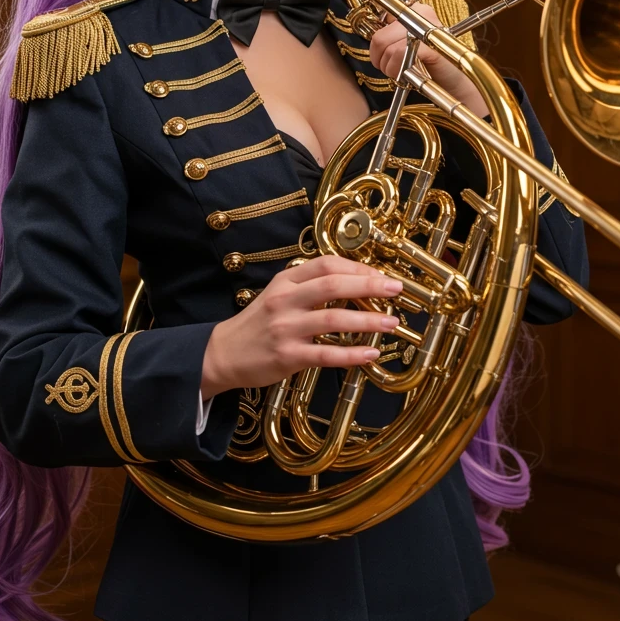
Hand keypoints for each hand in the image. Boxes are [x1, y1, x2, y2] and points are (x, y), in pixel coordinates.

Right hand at [201, 256, 402, 397]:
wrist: (223, 353)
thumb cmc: (258, 323)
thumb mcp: (279, 294)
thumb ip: (309, 287)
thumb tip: (353, 282)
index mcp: (286, 282)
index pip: (325, 264)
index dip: (357, 267)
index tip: (380, 275)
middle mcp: (286, 301)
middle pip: (334, 285)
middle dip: (369, 286)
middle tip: (395, 290)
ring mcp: (286, 328)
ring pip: (334, 318)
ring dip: (368, 320)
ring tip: (391, 323)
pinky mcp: (288, 356)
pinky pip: (326, 353)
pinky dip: (352, 354)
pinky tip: (371, 353)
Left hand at [363, 0, 486, 117]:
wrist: (454, 84)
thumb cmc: (426, 64)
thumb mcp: (403, 45)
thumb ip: (387, 34)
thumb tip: (372, 36)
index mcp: (413, 8)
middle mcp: (421, 11)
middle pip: (379, 33)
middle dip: (377, 55)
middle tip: (388, 64)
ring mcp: (427, 26)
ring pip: (384, 44)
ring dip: (387, 65)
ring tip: (401, 70)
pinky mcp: (431, 43)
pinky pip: (398, 55)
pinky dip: (396, 70)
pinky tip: (406, 74)